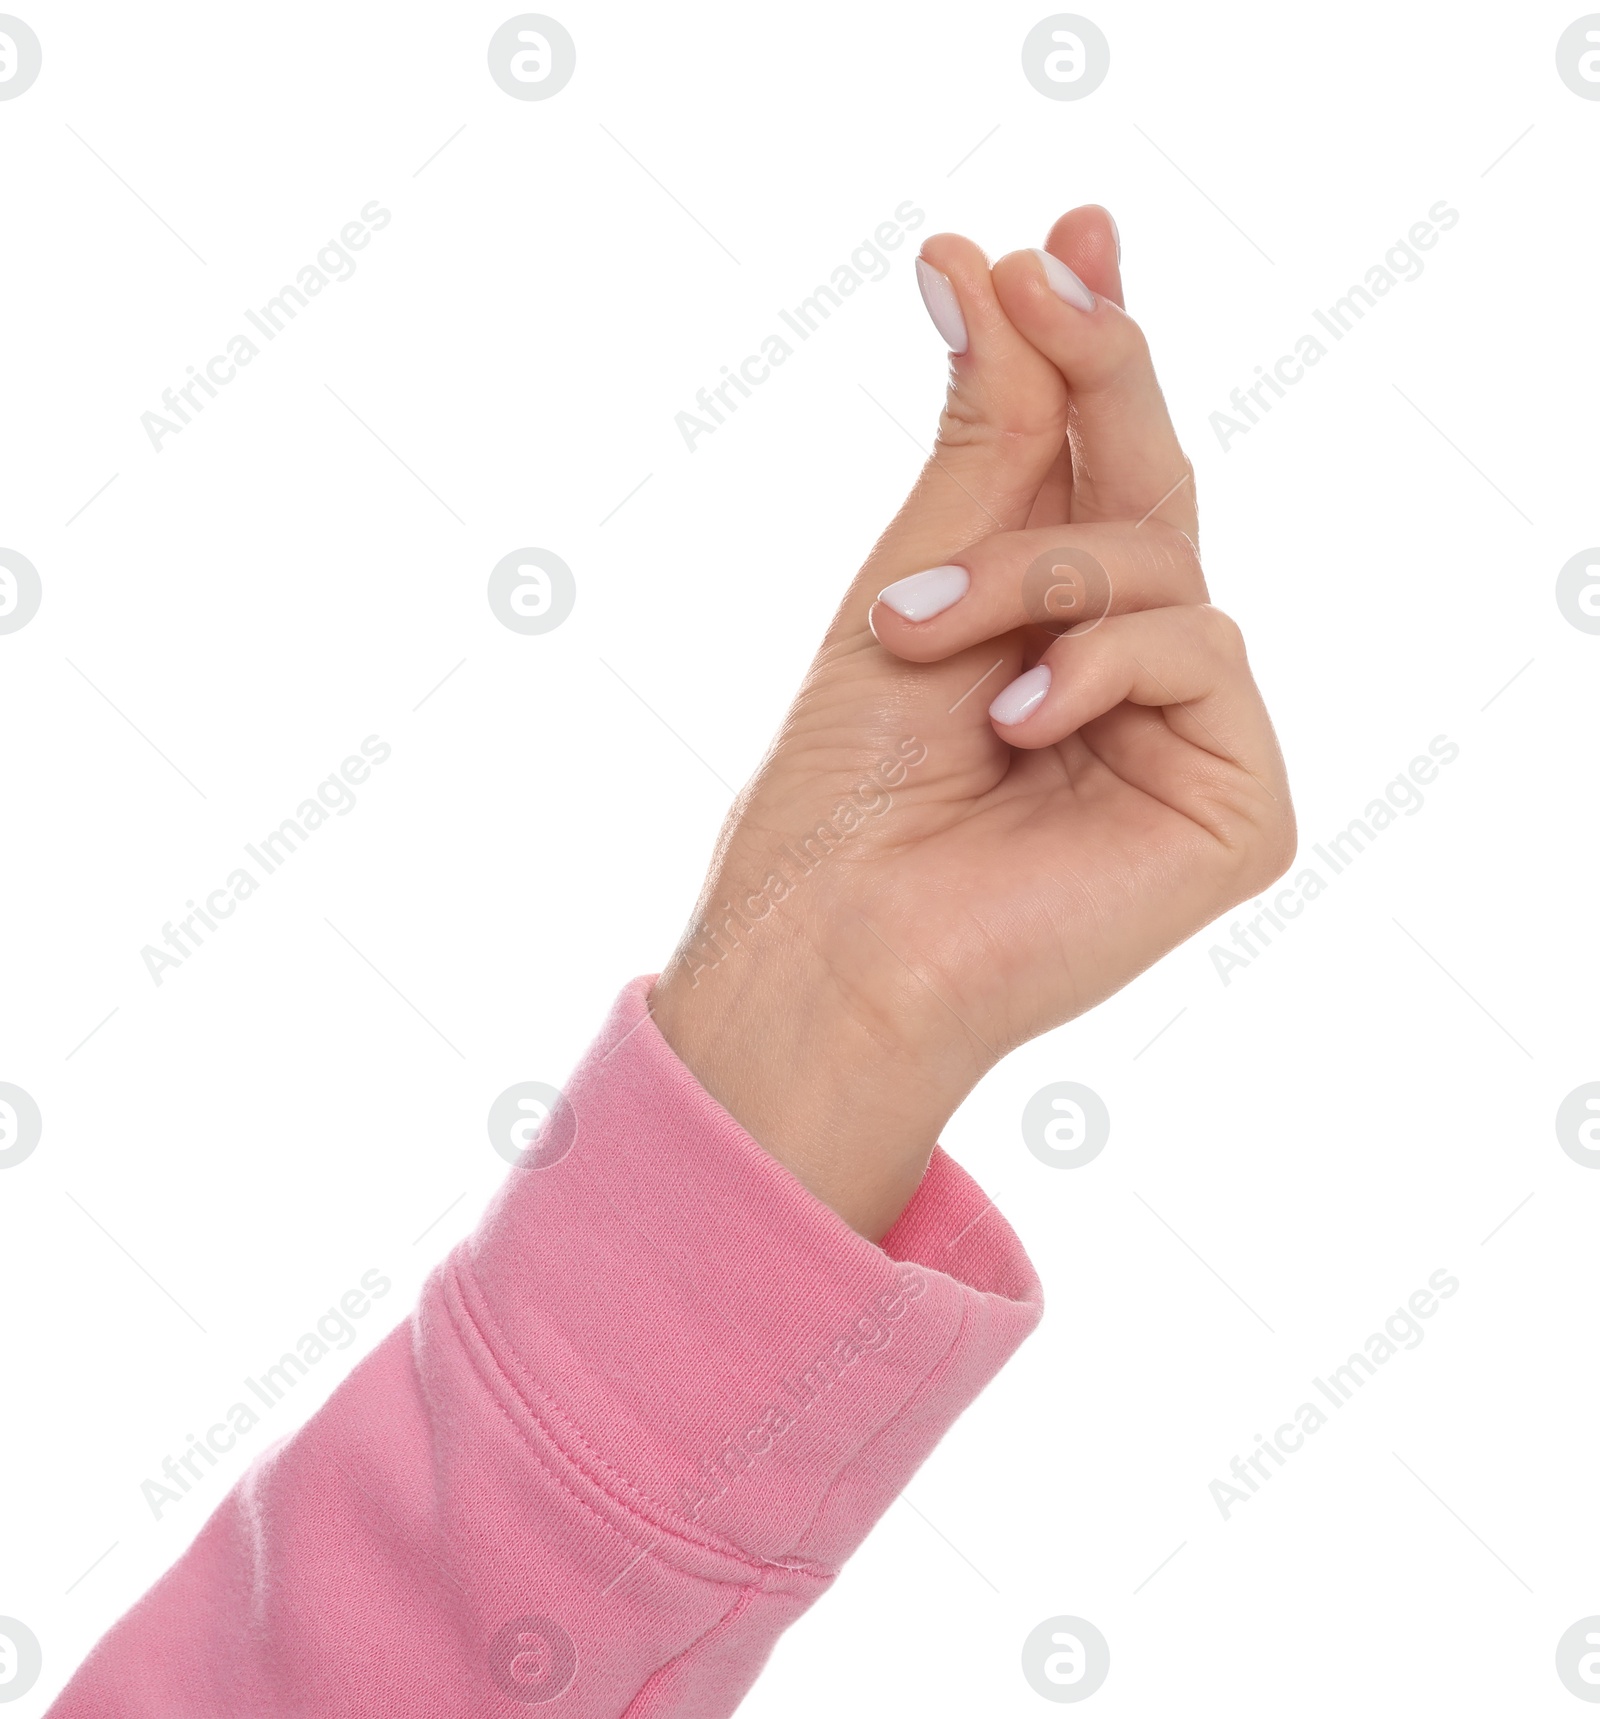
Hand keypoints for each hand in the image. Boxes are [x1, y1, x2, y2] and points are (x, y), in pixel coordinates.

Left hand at [650, 207, 1293, 1238]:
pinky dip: (1098, 663)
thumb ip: (984, 442)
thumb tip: (987, 262)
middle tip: (1050, 267)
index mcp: (1048, 631)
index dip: (1083, 350)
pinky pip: (1201, 651)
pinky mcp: (1235, 802)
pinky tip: (1015, 722)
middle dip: (1100, 368)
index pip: (1093, 468)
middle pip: (1150, 484)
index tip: (1044, 242)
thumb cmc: (848, 791)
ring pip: (1161, 560)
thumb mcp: (913, 584)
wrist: (836, 946)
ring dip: (1028, 574)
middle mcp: (1126, 674)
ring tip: (913, 639)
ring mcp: (1186, 736)